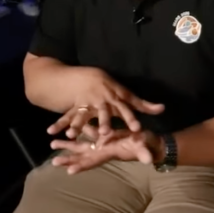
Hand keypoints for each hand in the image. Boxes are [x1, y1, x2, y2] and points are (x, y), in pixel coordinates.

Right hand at [47, 68, 163, 138]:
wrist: (89, 77)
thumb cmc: (110, 89)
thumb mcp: (126, 95)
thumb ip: (143, 104)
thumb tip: (162, 109)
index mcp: (115, 99)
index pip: (126, 110)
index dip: (131, 119)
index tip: (138, 129)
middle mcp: (101, 101)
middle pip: (103, 113)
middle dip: (103, 122)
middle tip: (105, 133)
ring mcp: (87, 103)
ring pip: (82, 115)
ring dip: (77, 125)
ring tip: (71, 135)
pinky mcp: (76, 106)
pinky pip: (67, 116)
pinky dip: (59, 124)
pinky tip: (51, 132)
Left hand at [50, 127, 159, 174]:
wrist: (148, 141)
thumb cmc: (146, 145)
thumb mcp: (144, 148)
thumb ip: (144, 153)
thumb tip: (148, 159)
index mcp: (110, 153)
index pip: (94, 162)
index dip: (82, 166)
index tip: (69, 172)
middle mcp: (103, 150)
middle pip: (83, 156)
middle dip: (69, 160)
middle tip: (54, 163)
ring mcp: (102, 142)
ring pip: (82, 145)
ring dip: (69, 145)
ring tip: (53, 144)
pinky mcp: (104, 134)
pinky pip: (89, 133)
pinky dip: (79, 131)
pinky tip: (68, 128)